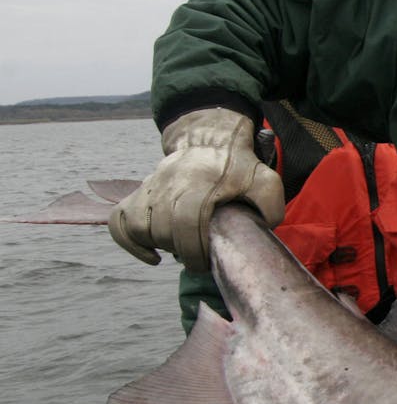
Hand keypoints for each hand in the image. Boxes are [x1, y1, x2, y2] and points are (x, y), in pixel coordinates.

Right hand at [109, 108, 284, 271]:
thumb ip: (270, 205)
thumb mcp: (264, 180)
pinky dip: (129, 242)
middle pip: (163, 229)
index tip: (207, 262)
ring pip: (139, 225)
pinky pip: (120, 220)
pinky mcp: (139, 192)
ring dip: (158, 245)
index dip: (195, 249)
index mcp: (200, 183)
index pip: (186, 222)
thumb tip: (263, 229)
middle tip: (199, 261)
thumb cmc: (239, 166)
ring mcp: (151, 187)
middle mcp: (169, 184)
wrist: (209, 140)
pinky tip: (152, 255)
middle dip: (182, 252)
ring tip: (180, 250)